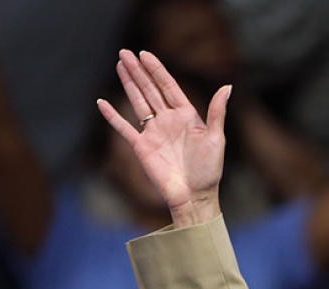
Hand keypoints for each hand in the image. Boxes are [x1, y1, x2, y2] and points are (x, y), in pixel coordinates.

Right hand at [97, 50, 229, 227]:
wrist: (194, 197)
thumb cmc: (210, 171)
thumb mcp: (216, 139)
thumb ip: (217, 112)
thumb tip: (226, 86)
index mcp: (187, 116)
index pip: (168, 87)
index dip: (156, 70)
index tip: (145, 54)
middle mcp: (168, 121)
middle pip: (150, 90)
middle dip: (138, 71)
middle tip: (125, 52)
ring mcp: (154, 133)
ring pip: (138, 102)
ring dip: (128, 84)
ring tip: (119, 65)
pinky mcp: (141, 147)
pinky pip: (124, 128)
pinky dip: (112, 116)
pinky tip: (102, 102)